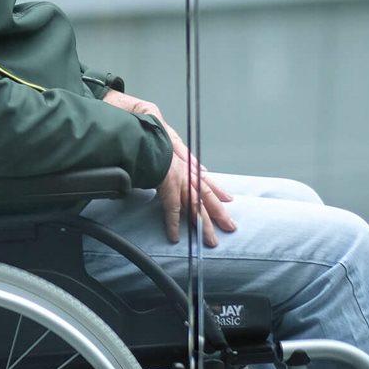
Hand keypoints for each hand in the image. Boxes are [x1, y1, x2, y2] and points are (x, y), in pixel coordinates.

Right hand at [101, 89, 235, 246]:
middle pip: (205, 193)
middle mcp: (183, 167)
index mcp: (181, 158)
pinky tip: (175, 237)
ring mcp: (177, 175)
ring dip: (202, 223)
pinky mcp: (165, 181)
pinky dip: (173, 223)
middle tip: (230, 227)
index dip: (216, 188)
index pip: (202, 177)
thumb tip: (186, 163)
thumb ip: (172, 148)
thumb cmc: (144, 131)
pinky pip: (170, 207)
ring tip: (210, 240)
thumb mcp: (161, 137)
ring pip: (195, 203)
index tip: (228, 199)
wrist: (138, 127)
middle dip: (218, 211)